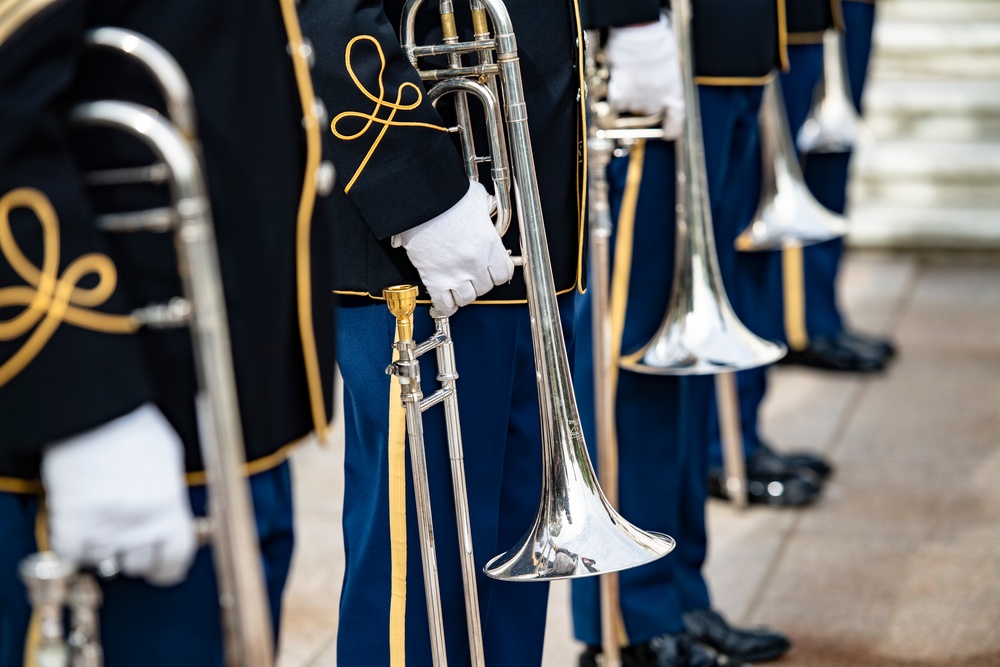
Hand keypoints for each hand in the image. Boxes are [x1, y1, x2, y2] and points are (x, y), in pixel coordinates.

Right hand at [42, 404, 196, 585]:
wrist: (92, 414)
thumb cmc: (132, 428)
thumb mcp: (168, 461)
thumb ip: (170, 495)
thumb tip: (171, 518)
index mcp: (170, 509)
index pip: (175, 559)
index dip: (168, 568)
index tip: (161, 568)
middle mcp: (141, 525)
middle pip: (136, 564)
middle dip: (132, 552)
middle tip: (124, 531)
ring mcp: (105, 528)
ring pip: (103, 560)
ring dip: (100, 546)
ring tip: (100, 516)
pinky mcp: (71, 525)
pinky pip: (70, 555)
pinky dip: (71, 545)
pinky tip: (76, 523)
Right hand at [392, 180, 514, 315]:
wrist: (421, 203)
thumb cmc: (446, 197)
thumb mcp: (475, 197)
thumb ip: (484, 206)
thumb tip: (484, 206)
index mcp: (489, 245)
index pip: (504, 274)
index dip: (498, 273)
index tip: (493, 271)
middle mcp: (475, 263)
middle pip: (486, 288)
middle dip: (481, 282)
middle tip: (473, 274)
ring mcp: (455, 273)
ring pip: (467, 298)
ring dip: (465, 294)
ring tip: (459, 286)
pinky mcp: (434, 278)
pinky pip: (445, 303)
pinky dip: (447, 306)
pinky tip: (447, 303)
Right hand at [606, 14, 684, 137]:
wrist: (640, 35)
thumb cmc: (657, 42)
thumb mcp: (670, 65)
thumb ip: (666, 81)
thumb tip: (658, 88)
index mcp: (673, 93)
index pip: (676, 119)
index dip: (672, 128)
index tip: (668, 133)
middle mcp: (656, 101)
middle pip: (649, 112)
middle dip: (644, 101)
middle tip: (640, 87)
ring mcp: (637, 101)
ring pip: (631, 107)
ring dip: (629, 96)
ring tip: (629, 76)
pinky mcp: (620, 96)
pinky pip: (615, 103)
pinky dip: (615, 94)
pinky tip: (617, 81)